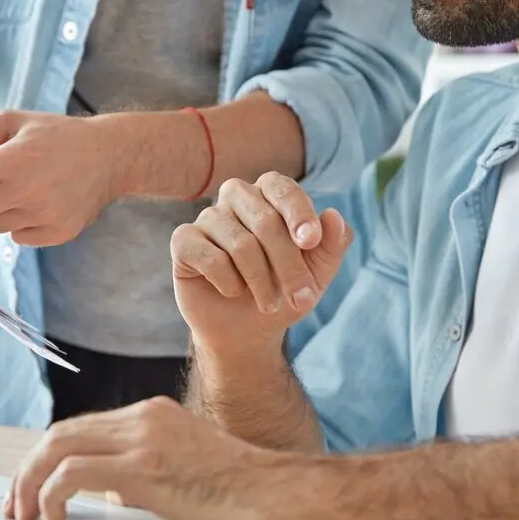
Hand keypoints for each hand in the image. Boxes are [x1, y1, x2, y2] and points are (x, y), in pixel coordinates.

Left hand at [0, 110, 122, 246]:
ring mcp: (43, 215)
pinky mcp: (56, 233)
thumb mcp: (17, 120)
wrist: (109, 157)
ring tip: (21, 190)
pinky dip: (19, 223)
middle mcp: (27, 189)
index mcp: (15, 158)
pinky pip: (17, 238)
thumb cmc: (57, 135)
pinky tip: (40, 203)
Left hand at [6, 397, 291, 519]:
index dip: (44, 459)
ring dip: (31, 483)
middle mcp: (143, 417)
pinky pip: (74, 474)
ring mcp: (144, 438)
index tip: (29, 490)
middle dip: (27, 470)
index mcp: (151, 413)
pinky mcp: (145, 467)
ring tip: (27, 516)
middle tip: (16, 507)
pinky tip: (54, 519)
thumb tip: (109, 494)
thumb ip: (142, 469)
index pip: (79, 427)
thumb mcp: (182, 466)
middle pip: (59, 433)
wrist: (273, 493)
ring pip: (58, 448)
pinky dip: (52, 496)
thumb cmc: (237, 490)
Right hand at [171, 173, 351, 354]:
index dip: (298, 213)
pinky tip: (232, 291)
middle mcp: (237, 196)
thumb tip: (334, 216)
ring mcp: (208, 217)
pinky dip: (229, 283)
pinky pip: (211, 258)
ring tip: (269, 302)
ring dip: (261, 282)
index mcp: (270, 193)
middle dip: (289, 266)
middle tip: (303, 299)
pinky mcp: (184, 241)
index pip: (283, 189)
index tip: (310, 242)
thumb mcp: (317, 274)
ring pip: (240, 245)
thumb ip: (331, 245)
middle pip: (265, 222)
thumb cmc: (284, 291)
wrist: (247, 330)